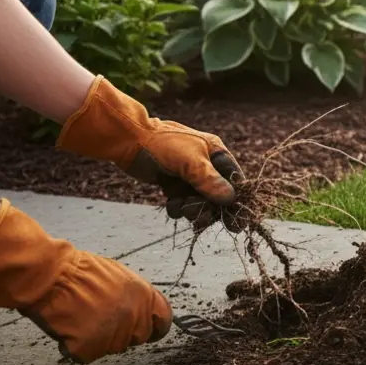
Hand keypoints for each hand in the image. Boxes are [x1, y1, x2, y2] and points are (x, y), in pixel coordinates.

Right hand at [0, 200, 171, 363]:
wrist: (50, 277)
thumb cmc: (79, 271)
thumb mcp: (119, 275)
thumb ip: (134, 296)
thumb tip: (140, 310)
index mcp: (144, 296)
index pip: (163, 321)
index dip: (155, 327)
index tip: (149, 331)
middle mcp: (134, 317)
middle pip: (137, 338)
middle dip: (122, 333)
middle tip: (99, 319)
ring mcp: (113, 334)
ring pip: (111, 348)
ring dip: (97, 339)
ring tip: (80, 318)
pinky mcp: (90, 348)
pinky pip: (86, 355)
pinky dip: (75, 347)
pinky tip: (68, 328)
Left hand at [56, 76, 242, 228]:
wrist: (128, 140)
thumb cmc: (163, 144)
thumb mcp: (191, 161)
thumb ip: (210, 181)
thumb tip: (231, 199)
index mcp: (216, 153)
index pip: (234, 180)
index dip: (236, 201)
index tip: (237, 224)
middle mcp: (205, 165)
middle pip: (216, 195)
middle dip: (208, 208)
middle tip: (201, 219)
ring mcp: (188, 175)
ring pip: (198, 201)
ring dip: (191, 209)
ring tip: (181, 208)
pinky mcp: (172, 183)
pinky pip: (182, 201)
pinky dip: (177, 207)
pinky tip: (171, 205)